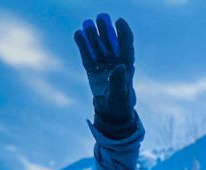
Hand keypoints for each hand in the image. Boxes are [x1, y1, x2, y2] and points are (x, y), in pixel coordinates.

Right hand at [74, 14, 136, 137]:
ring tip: (88, 24)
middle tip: (102, 18)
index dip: (124, 33)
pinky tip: (78, 34)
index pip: (127, 47)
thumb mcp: (121, 95)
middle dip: (107, 31)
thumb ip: (119, 81)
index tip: (119, 21)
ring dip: (94, 36)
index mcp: (127, 67)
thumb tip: (120, 66)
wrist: (111, 115)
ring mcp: (103, 66)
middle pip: (112, 43)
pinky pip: (87, 56)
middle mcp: (116, 63)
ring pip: (98, 48)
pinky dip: (83, 46)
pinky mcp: (93, 70)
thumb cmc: (120, 105)